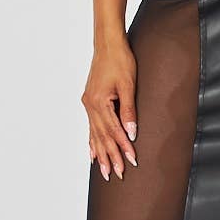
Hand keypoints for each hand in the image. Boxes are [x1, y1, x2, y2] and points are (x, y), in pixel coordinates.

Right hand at [82, 38, 138, 180]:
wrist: (107, 45)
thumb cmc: (120, 61)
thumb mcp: (128, 85)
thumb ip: (129, 110)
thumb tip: (131, 133)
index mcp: (100, 102)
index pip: (114, 131)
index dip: (123, 148)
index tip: (131, 161)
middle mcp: (90, 105)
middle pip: (102, 137)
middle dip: (110, 156)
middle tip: (117, 175)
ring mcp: (88, 104)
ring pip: (95, 134)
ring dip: (100, 153)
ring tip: (103, 171)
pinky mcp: (90, 101)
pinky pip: (90, 126)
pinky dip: (92, 141)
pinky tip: (92, 152)